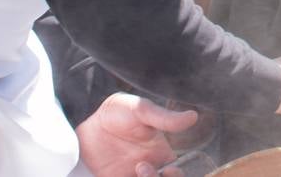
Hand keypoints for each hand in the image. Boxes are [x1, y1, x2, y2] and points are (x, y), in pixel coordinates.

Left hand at [75, 93, 196, 176]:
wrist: (86, 125)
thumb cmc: (117, 113)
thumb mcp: (140, 110)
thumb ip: (164, 117)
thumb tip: (193, 116)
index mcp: (161, 155)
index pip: (176, 173)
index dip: (176, 176)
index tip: (170, 168)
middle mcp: (149, 170)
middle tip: (144, 168)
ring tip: (138, 168)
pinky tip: (122, 174)